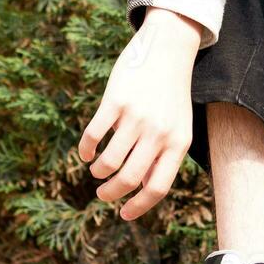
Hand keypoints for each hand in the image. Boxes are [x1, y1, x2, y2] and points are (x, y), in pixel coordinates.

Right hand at [77, 7, 202, 219]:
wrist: (170, 49)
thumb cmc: (171, 94)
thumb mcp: (177, 126)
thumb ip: (162, 157)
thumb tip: (141, 190)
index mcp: (178, 143)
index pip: (157, 187)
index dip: (138, 207)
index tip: (123, 214)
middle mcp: (159, 132)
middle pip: (128, 179)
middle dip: (110, 193)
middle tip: (102, 193)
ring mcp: (137, 117)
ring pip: (108, 162)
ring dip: (98, 171)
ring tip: (97, 169)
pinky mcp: (116, 101)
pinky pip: (93, 136)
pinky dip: (86, 150)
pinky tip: (87, 152)